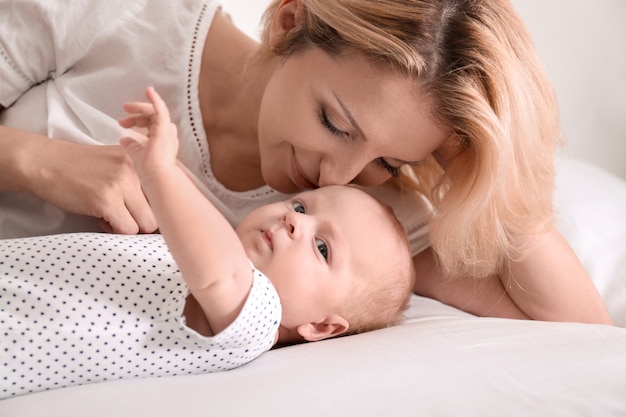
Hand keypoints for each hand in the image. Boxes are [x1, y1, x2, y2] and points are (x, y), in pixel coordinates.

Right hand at [28, 141, 157, 234]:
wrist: (44, 161)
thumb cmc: (79, 167)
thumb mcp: (116, 164)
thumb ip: (139, 180)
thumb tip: (161, 208)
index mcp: (142, 160)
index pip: (168, 191)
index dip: (159, 208)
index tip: (147, 213)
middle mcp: (137, 169)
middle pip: (161, 210)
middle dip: (146, 221)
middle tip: (127, 218)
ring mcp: (122, 184)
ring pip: (147, 223)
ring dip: (131, 227)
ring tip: (113, 218)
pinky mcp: (106, 199)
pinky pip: (127, 229)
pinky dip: (115, 230)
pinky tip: (101, 219)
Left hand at [119, 87, 178, 183]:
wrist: (156, 176)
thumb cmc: (149, 169)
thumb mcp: (136, 153)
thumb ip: (131, 145)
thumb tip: (124, 138)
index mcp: (162, 139)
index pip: (151, 123)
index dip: (136, 121)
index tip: (122, 123)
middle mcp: (167, 134)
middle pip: (153, 116)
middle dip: (137, 112)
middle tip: (124, 109)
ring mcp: (167, 131)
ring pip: (156, 112)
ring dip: (141, 107)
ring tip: (127, 107)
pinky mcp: (164, 129)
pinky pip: (161, 110)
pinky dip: (155, 100)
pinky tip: (149, 91)